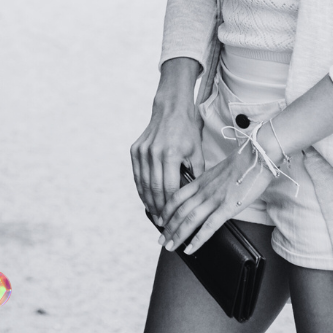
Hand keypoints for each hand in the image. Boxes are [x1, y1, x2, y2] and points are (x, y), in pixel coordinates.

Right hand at [131, 86, 204, 222]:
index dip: (170, 206)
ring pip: (142, 183)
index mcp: (171, 155)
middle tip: (163, 222)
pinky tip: (146, 198)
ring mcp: (142, 151)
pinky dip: (140, 188)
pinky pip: (137, 174)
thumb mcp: (197, 153)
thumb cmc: (187, 132)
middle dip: (158, 208)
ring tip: (154, 214)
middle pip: (154, 188)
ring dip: (148, 201)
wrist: (170, 110)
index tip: (172, 219)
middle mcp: (153, 153)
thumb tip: (193, 198)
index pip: (169, 188)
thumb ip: (195, 176)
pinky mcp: (135, 149)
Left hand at [158, 143, 271, 255]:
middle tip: (160, 240)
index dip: (166, 210)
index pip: (176, 197)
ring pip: (189, 220)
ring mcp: (214, 199)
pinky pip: (209, 226)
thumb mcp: (218, 172)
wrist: (256, 157)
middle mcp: (203, 190)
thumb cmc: (242, 164)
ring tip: (169, 246)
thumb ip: (208, 183)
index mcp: (200, 181)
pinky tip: (190, 248)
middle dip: (168, 228)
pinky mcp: (228, 207)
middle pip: (179, 211)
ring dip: (177, 235)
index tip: (160, 220)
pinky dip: (197, 239)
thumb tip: (205, 193)